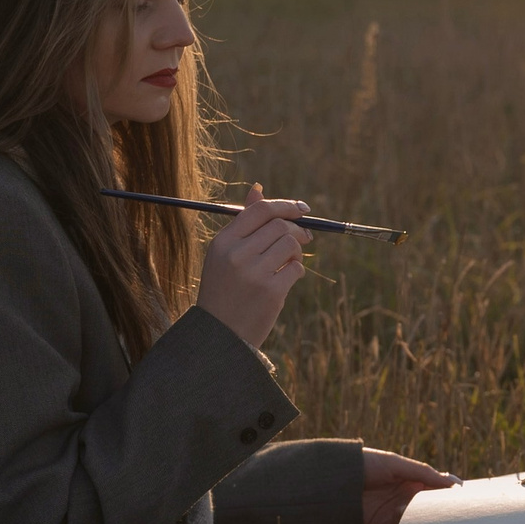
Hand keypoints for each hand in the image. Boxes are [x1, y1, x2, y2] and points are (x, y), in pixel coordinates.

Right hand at [196, 183, 312, 349]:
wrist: (220, 335)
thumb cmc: (225, 290)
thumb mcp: (225, 255)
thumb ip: (244, 224)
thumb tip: (258, 188)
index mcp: (222, 242)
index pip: (259, 211)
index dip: (285, 206)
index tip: (302, 210)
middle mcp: (236, 255)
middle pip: (280, 226)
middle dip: (297, 230)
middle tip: (304, 239)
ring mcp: (254, 273)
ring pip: (291, 245)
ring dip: (297, 252)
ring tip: (290, 263)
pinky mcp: (271, 292)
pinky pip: (297, 268)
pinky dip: (297, 271)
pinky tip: (286, 280)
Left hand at [362, 448, 458, 523]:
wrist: (333, 484)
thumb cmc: (364, 466)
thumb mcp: (395, 464)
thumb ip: (423, 473)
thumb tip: (452, 482)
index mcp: (408, 479)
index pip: (435, 486)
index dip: (449, 490)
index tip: (466, 494)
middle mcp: (405, 496)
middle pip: (432, 505)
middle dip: (445, 508)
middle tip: (462, 510)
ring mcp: (396, 513)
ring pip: (422, 519)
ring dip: (432, 519)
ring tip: (446, 518)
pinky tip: (418, 521)